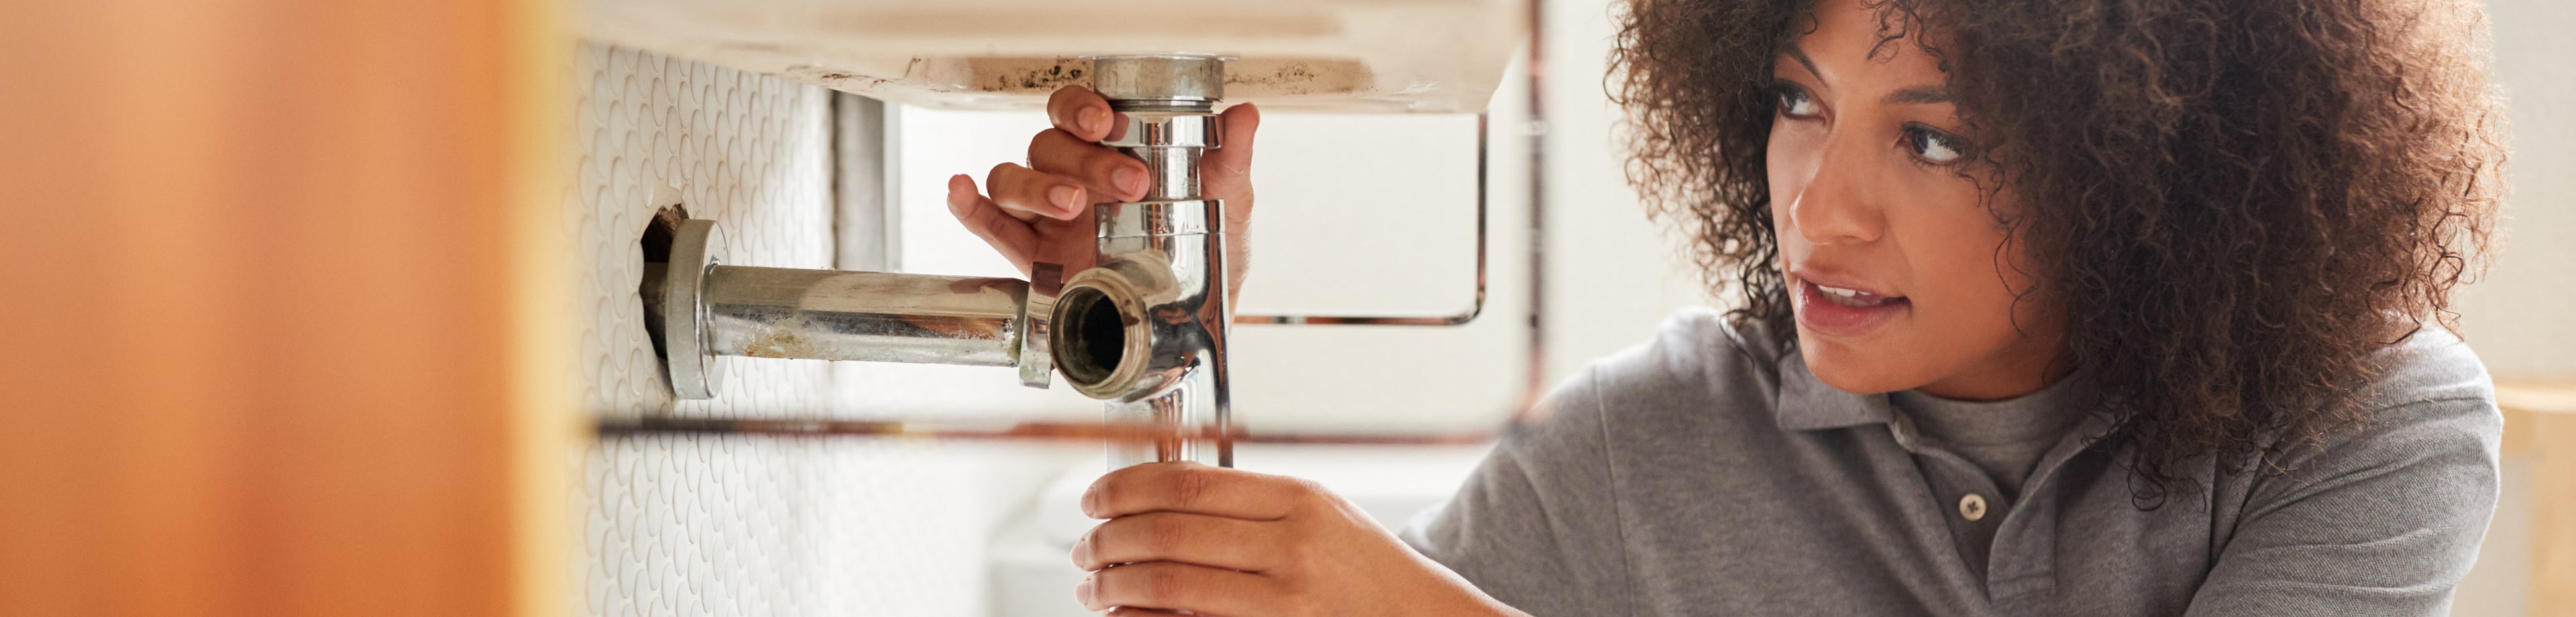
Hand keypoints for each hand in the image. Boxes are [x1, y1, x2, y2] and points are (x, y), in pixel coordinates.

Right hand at [946, 86, 1259, 300]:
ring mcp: (1048, 218)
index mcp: (1113, 153)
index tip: (1107, 123)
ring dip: (1035, 186)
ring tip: (1071, 208)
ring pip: (1013, 179)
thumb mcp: (1227, 204)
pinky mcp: (1031, 258)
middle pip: (1047, 145)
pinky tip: (961, 191)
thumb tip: (1244, 115)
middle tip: (1125, 184)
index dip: (1082, 108)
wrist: (1191, 325)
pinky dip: (969, 206)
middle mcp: (1073, 177)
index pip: (1078, 112)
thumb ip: (1230, 159)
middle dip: (1080, 160)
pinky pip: (988, 224)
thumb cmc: (1204, 257)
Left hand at [1072, 463, 1527, 616]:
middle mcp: (1294, 547)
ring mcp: (1286, 601)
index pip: (1187, 484)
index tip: (1095, 499)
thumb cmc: (1368, 576)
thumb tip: (1157, 503)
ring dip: (1114, 584)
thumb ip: (1250, 506)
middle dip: (1107, 540)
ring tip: (1095, 586)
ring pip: (1169, 583)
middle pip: (1168, 533)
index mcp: (1301, 501)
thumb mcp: (1321, 518)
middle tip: (1084, 547)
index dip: (1124, 490)